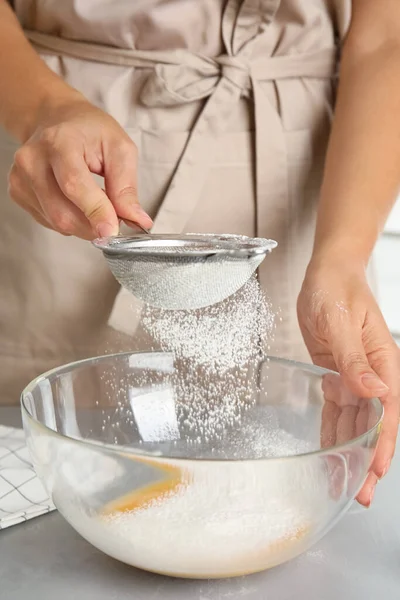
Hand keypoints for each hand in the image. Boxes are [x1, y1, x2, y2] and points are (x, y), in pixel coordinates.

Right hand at [8, 93, 151, 239]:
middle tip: (113, 220)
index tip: (112, 231)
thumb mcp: (119, 148)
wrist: (56, 119)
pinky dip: (70, 221)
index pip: (74, 185)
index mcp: (60, 141)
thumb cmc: (89, 131)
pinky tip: (75, 202)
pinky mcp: (18, 192)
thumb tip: (138, 220)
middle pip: (62, 212)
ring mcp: (21, 177)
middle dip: (94, 225)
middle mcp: (33, 159)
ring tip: (95, 203)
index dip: (95, 212)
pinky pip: (49, 222)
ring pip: (56, 222)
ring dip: (84, 225)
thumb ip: (127, 187)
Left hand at [297, 259, 399, 505]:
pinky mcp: (337, 377)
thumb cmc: (338, 291)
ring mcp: (355, 378)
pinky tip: (330, 453)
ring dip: (350, 453)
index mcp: (383, 363)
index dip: (382, 442)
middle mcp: (372, 376)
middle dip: (368, 460)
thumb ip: (356, 359)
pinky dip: (333, 433)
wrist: (327, 276)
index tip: (374, 468)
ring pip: (355, 424)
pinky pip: (336, 411)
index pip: (387, 410)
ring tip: (343, 484)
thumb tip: (375, 392)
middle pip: (374, 425)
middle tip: (360, 493)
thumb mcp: (342, 322)